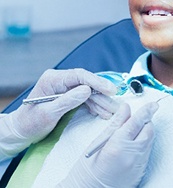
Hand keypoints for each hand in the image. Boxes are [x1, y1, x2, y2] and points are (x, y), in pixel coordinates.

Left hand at [0, 68, 118, 159]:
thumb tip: (87, 90)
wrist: (21, 131)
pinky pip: (85, 99)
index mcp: (53, 79)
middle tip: (116, 104)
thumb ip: (67, 100)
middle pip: (87, 83)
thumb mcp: (48, 113)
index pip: (80, 76)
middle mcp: (61, 80)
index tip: (111, 90)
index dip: (97, 82)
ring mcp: (66, 88)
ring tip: (113, 111)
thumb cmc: (30, 123)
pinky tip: (103, 112)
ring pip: (88, 92)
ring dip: (101, 102)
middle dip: (102, 95)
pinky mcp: (69, 96)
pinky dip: (95, 106)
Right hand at [58, 102, 158, 187]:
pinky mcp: (141, 171)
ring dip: (144, 132)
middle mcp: (132, 155)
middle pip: (148, 130)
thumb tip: (125, 108)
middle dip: (145, 121)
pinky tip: (132, 144)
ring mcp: (138, 164)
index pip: (137, 122)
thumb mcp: (99, 142)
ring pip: (149, 140)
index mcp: (118, 145)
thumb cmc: (88, 168)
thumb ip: (115, 124)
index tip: (153, 104)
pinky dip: (143, 143)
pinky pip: (147, 151)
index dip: (146, 111)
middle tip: (135, 119)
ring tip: (131, 132)